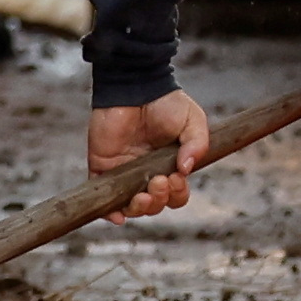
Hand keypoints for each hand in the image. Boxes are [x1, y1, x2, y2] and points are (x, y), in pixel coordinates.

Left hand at [84, 91, 209, 217]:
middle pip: (155, 205)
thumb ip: (197, 143)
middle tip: (159, 179)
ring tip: (143, 194)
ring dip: (140, 208)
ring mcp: (124, 173)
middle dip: (159, 199)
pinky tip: (119, 214)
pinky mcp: (103, 168)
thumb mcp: (193, 120)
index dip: (177, 193)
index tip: (176, 176)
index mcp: (169, 167)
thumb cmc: (165, 102)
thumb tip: (187, 168)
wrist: (135, 86)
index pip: (176, 194)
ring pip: (131, 206)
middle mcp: (147, 174)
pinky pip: (104, 197)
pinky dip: (110, 211)